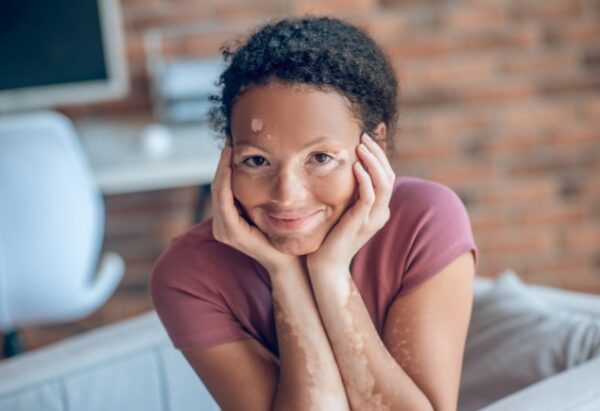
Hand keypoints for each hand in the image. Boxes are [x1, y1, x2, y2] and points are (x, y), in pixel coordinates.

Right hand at [211, 141, 301, 275]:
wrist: (291, 261)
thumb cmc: (284, 235)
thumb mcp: (270, 209)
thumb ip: (261, 194)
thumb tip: (265, 165)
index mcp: (229, 220)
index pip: (222, 186)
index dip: (225, 164)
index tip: (233, 143)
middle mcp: (222, 226)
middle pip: (218, 186)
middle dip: (223, 162)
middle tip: (229, 139)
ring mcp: (224, 230)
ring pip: (219, 190)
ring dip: (223, 168)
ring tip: (229, 147)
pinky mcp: (232, 232)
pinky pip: (224, 202)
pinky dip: (226, 182)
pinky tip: (231, 165)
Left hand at [306, 133, 395, 273]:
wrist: (325, 264)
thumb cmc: (330, 235)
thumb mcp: (344, 209)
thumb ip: (350, 193)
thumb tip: (346, 167)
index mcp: (379, 209)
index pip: (387, 176)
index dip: (379, 156)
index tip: (365, 139)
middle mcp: (380, 213)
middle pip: (389, 176)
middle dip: (378, 154)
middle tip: (363, 137)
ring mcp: (372, 219)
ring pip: (384, 184)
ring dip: (373, 162)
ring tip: (360, 146)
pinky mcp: (361, 222)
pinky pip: (369, 197)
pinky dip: (365, 179)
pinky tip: (356, 167)